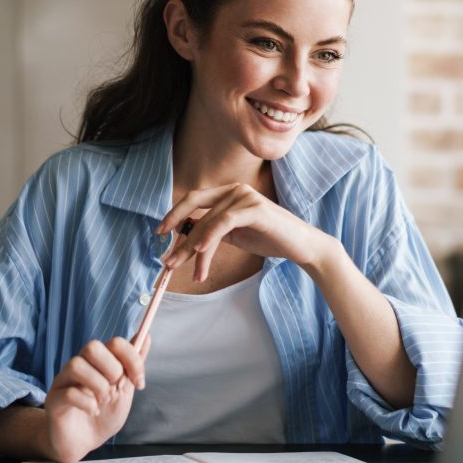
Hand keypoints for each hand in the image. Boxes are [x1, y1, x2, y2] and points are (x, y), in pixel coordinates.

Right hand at [41, 334, 149, 462]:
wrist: (83, 443)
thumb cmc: (103, 415)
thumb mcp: (125, 390)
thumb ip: (133, 365)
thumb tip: (146, 336)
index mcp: (98, 362)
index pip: (115, 343)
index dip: (132, 359)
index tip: (139, 382)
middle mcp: (80, 366)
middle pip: (92, 346)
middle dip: (112, 369)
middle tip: (116, 389)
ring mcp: (64, 381)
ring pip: (76, 365)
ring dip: (98, 386)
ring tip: (104, 401)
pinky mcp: (53, 400)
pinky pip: (68, 392)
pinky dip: (87, 403)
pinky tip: (93, 411)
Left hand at [158, 183, 334, 280]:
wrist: (301, 246)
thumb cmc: (269, 239)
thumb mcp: (235, 235)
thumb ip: (213, 232)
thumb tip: (186, 237)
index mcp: (229, 193)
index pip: (193, 199)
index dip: (174, 214)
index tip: (160, 233)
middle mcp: (235, 189)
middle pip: (195, 209)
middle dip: (179, 237)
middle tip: (168, 261)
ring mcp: (245, 196)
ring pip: (209, 223)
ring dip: (196, 251)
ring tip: (193, 273)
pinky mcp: (255, 209)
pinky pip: (224, 223)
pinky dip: (210, 238)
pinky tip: (201, 253)